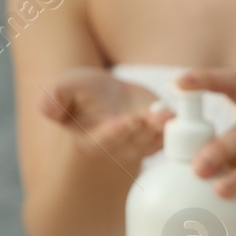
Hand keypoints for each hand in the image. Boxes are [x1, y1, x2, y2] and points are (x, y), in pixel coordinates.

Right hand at [38, 67, 170, 169]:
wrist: (105, 96)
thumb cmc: (80, 92)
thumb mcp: (62, 89)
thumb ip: (52, 98)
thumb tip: (49, 111)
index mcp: (94, 140)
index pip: (106, 138)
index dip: (118, 130)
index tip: (129, 120)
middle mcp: (120, 147)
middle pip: (136, 139)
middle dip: (146, 128)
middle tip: (155, 114)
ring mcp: (142, 145)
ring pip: (156, 139)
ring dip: (165, 128)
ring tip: (168, 113)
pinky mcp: (160, 137)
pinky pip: (172, 136)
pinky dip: (179, 128)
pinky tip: (186, 115)